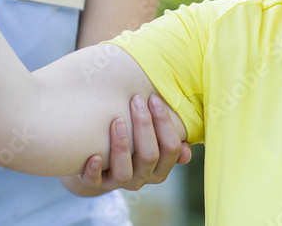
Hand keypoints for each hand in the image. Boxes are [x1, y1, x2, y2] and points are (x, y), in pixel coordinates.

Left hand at [62, 93, 190, 196]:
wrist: (100, 164)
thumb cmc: (132, 142)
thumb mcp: (153, 141)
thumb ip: (169, 140)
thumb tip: (186, 150)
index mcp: (160, 168)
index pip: (171, 148)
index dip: (164, 122)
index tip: (153, 98)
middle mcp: (142, 178)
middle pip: (150, 156)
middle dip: (144, 126)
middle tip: (135, 100)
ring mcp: (119, 183)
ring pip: (124, 171)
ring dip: (122, 146)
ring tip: (117, 121)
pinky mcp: (95, 184)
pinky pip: (95, 183)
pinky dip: (94, 171)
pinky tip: (94, 155)